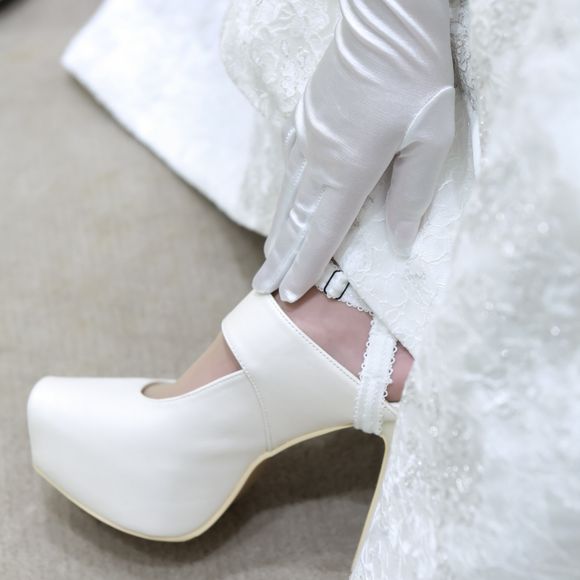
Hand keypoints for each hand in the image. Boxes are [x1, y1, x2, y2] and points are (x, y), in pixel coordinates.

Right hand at [252, 0, 454, 301]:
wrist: (386, 23)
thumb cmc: (416, 78)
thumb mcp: (430, 139)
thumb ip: (412, 195)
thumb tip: (399, 242)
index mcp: (350, 170)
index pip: (323, 231)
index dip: (305, 266)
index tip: (288, 294)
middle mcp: (319, 160)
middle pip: (295, 221)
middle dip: (279, 259)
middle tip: (262, 288)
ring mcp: (307, 139)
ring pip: (287, 198)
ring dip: (277, 233)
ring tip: (266, 260)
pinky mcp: (304, 122)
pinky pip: (290, 172)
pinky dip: (283, 200)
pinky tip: (282, 212)